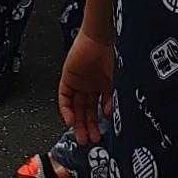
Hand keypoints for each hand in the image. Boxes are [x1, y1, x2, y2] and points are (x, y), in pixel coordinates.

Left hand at [57, 29, 113, 145]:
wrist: (99, 38)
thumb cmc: (109, 54)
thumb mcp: (113, 80)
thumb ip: (110, 97)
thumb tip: (108, 114)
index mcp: (100, 86)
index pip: (96, 109)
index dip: (96, 122)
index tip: (99, 134)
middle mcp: (88, 86)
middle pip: (84, 111)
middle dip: (87, 127)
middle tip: (89, 141)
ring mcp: (77, 82)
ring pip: (75, 107)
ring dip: (77, 122)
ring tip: (81, 137)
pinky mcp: (67, 78)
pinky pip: (64, 97)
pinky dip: (66, 110)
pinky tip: (71, 120)